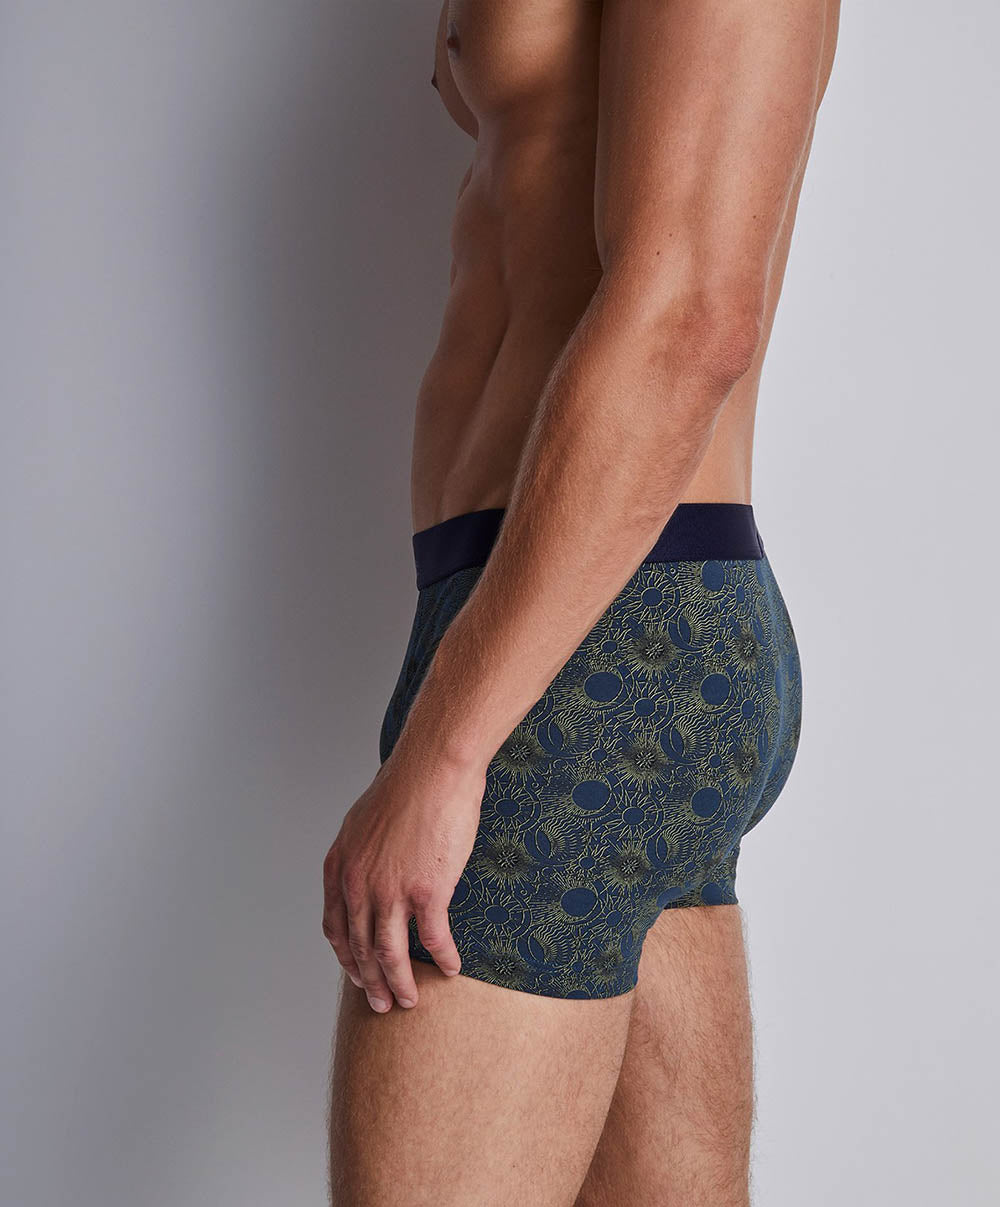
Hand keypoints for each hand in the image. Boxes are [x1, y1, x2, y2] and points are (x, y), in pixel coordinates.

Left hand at [322, 748, 484, 1011]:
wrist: (432, 769)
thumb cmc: (405, 787)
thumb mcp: (363, 822)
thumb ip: (361, 854)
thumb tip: (368, 871)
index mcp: (341, 867)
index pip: (336, 927)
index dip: (346, 958)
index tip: (358, 975)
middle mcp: (359, 884)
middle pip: (360, 949)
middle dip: (370, 982)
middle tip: (382, 1003)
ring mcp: (391, 891)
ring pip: (390, 954)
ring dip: (400, 983)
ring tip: (409, 1000)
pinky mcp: (427, 892)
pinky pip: (433, 938)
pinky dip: (442, 958)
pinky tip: (452, 968)